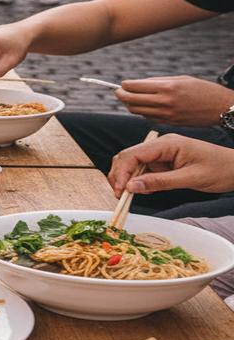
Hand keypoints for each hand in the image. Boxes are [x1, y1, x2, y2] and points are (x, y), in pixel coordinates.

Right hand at [109, 133, 233, 197]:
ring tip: (129, 195)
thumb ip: (159, 182)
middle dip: (120, 175)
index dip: (122, 172)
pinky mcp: (164, 162)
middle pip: (129, 157)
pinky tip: (143, 190)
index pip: (134, 154)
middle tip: (120, 196)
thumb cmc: (220, 170)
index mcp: (166, 144)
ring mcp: (161, 153)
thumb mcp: (190, 178)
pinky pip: (145, 170)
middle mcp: (160, 145)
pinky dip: (139, 181)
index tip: (120, 191)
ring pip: (134, 164)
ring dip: (128, 179)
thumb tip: (131, 187)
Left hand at [114, 76, 233, 125]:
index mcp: (167, 88)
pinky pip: (148, 117)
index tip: (122, 84)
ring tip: (130, 98)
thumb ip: (157, 82)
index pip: (134, 87)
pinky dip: (142, 112)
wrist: (221, 108)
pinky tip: (146, 106)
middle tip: (119, 92)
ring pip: (137, 111)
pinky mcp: (169, 123)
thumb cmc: (201, 89)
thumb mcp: (180, 79)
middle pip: (131, 101)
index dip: (124, 85)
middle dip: (121, 95)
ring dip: (130, 104)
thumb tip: (136, 83)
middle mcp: (165, 102)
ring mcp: (167, 115)